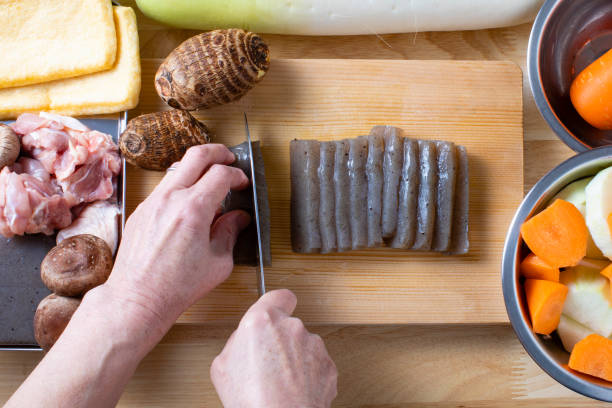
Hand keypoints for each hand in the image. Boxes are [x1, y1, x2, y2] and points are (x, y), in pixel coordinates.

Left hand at [106, 144, 249, 330]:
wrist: (137, 298)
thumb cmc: (176, 286)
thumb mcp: (218, 262)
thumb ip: (230, 233)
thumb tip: (238, 219)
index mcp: (193, 209)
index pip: (221, 174)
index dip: (237, 174)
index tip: (242, 183)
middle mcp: (170, 199)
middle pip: (197, 155)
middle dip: (218, 152)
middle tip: (229, 159)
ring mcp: (152, 202)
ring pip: (178, 168)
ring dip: (197, 169)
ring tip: (209, 183)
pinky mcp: (141, 210)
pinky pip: (164, 187)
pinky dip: (181, 186)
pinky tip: (189, 204)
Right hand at [211, 290, 337, 407]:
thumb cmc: (251, 399)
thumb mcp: (222, 366)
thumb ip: (237, 342)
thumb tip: (244, 342)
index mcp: (263, 320)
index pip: (278, 295)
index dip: (277, 304)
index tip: (274, 312)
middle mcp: (292, 327)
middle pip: (288, 325)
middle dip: (280, 340)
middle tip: (267, 364)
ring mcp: (313, 345)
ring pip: (303, 346)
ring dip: (295, 359)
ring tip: (280, 383)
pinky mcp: (328, 365)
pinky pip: (316, 365)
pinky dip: (308, 375)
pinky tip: (294, 390)